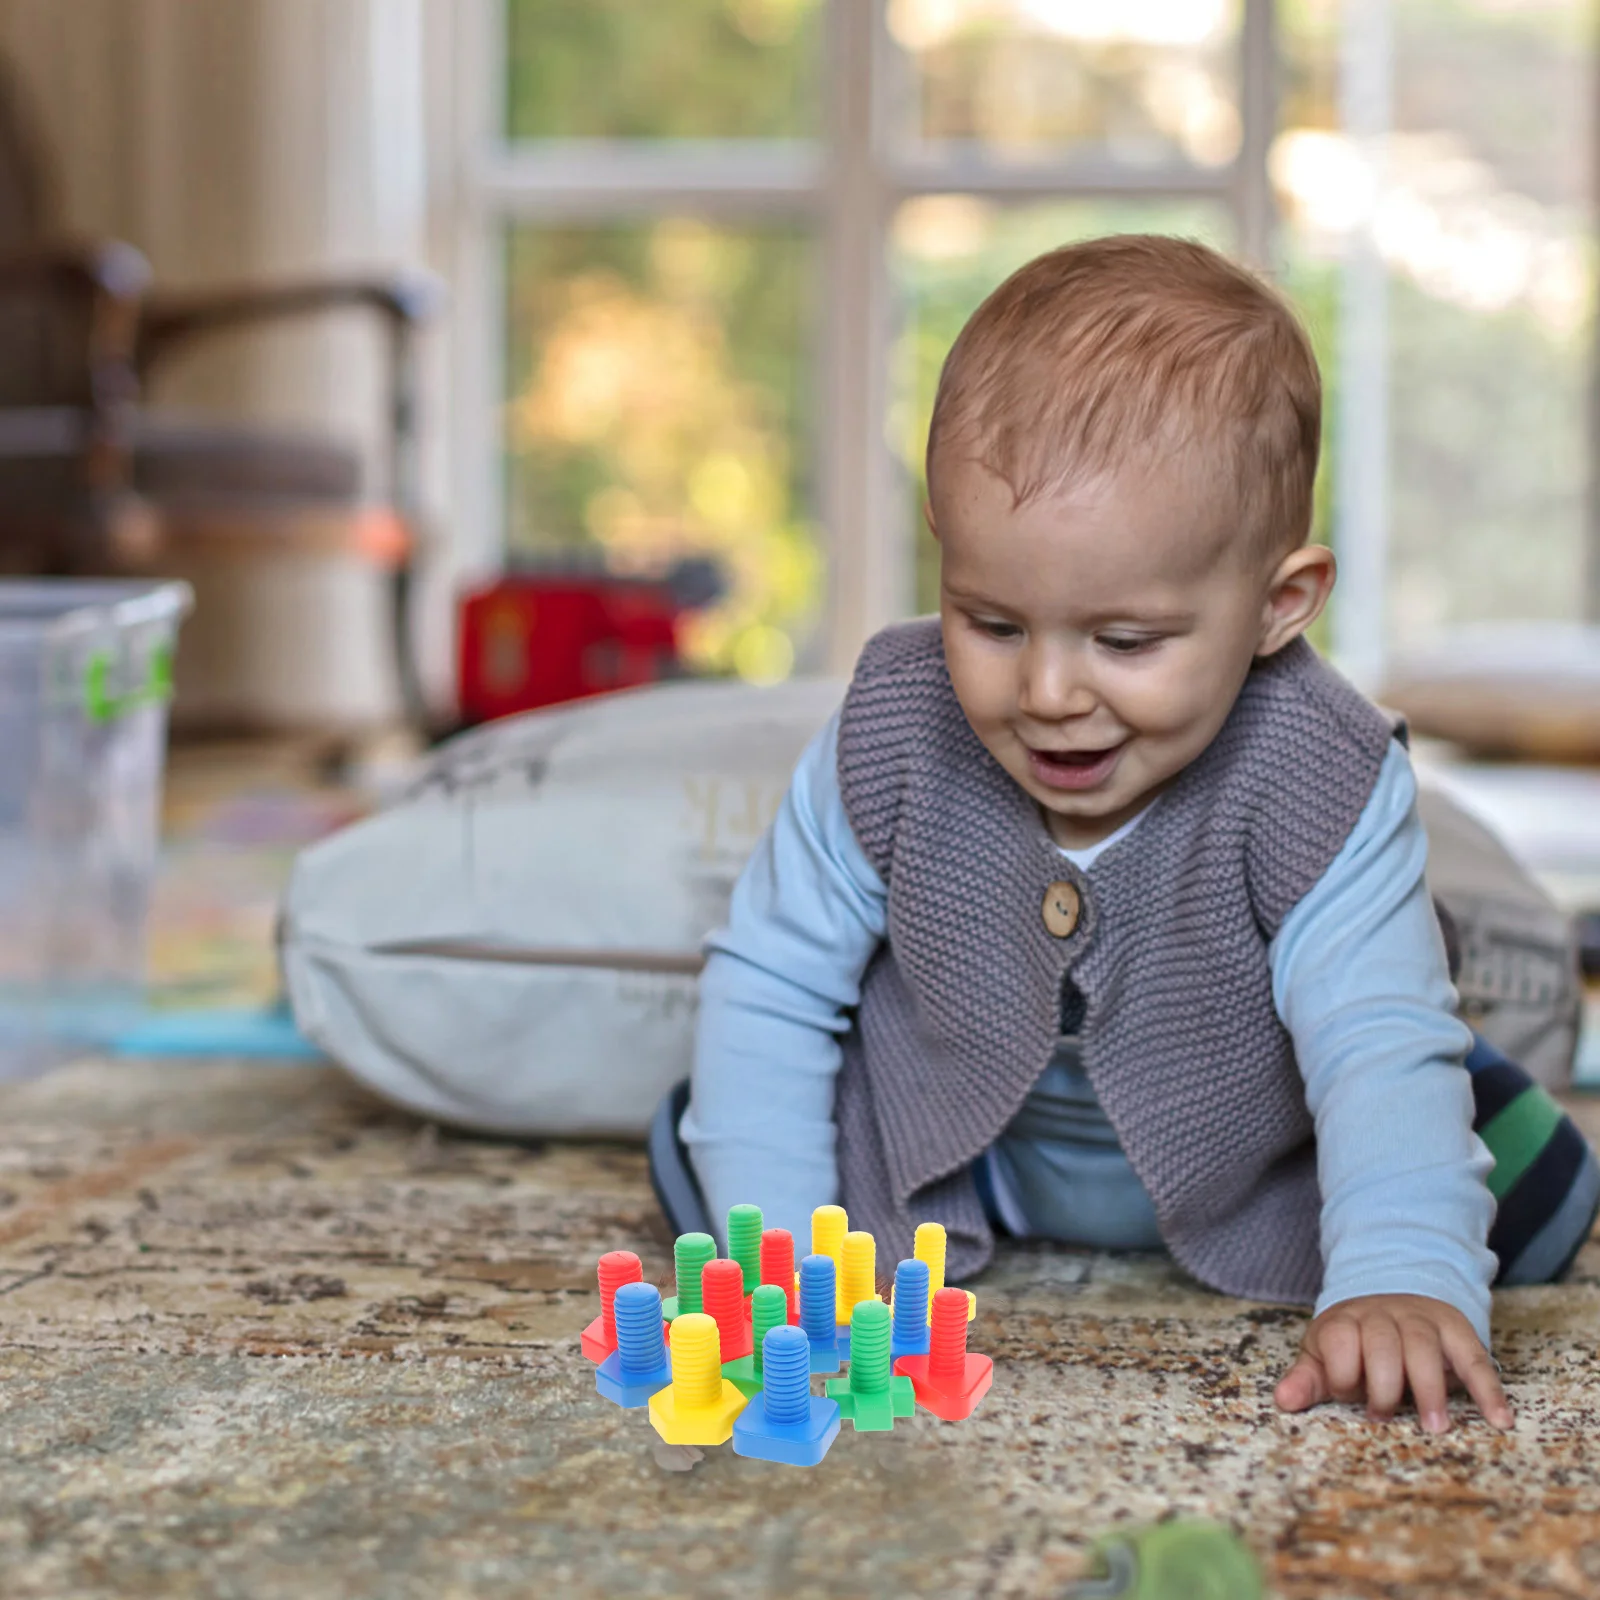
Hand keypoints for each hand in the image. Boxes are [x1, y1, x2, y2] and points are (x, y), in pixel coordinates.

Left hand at [1273, 1293, 1512, 1434]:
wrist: (1389, 1297)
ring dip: (1430, 1388)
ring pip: (1424, 1346)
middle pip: (1382, 1343)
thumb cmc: (1354, 1344)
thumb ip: (1308, 1380)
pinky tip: (1500, 1419)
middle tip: (1384, 1417)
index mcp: (1345, 1320)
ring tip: (1435, 1427)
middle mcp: (1382, 1314)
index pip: (1340, 1341)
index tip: (1349, 1396)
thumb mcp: (1324, 1357)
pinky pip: (1474, 1356)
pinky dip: (1488, 1388)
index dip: (1343, 1373)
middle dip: (1383, 1383)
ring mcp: (1421, 1319)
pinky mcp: (1455, 1330)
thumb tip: (1283, 1401)